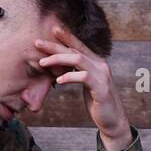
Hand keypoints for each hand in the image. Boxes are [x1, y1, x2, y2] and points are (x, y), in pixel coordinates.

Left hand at [34, 24, 130, 147]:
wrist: (113, 120)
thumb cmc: (98, 103)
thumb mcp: (88, 84)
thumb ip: (79, 73)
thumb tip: (64, 67)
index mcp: (96, 62)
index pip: (79, 45)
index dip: (66, 36)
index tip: (52, 29)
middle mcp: (100, 65)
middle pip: (75, 50)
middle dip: (55, 45)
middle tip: (37, 43)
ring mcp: (102, 75)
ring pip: (78, 59)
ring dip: (58, 59)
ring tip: (42, 62)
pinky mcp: (101, 88)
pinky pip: (83, 77)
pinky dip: (69, 77)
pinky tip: (58, 81)